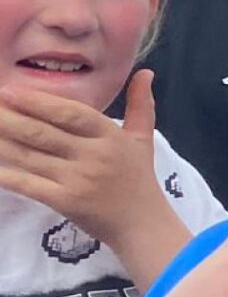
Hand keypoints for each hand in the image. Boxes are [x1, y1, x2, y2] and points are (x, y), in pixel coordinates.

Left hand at [0, 72, 172, 246]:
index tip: (10, 90)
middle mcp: (94, 156)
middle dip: (10, 118)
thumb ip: (141, 104)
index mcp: (110, 137)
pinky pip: (29, 184)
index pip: (71, 114)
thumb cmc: (139, 179)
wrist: (143, 224)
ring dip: (2, 142)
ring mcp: (78, 180)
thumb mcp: (143, 139)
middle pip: (43, 133)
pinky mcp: (65, 202)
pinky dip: (6, 174)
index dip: (38, 102)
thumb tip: (146, 71)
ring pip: (30, 156)